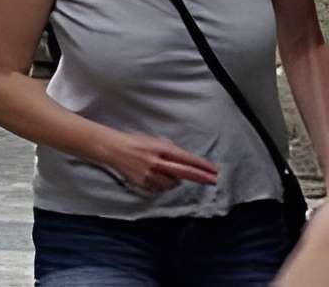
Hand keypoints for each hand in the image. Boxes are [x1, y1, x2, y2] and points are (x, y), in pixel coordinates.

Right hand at [99, 130, 219, 195]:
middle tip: (213, 180)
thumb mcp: (154, 140)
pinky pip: (160, 189)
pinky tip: (158, 178)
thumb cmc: (136, 142)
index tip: (213, 169)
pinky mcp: (144, 184)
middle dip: (200, 177)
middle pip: (184, 172)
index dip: (200, 164)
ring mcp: (151, 175)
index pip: (185, 158)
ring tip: (169, 173)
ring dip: (176, 181)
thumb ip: (169, 150)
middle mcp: (157, 162)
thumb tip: (183, 162)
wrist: (114, 149)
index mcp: (160, 148)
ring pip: (172, 184)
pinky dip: (163, 185)